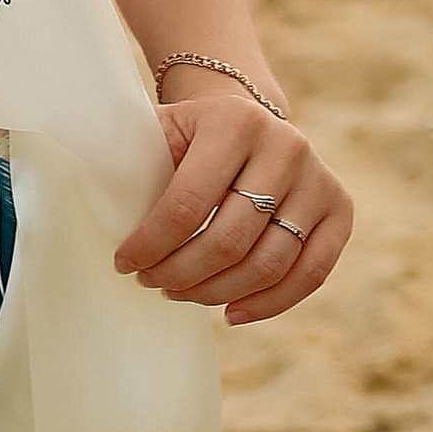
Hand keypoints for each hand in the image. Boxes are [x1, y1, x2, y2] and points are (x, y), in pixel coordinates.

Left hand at [114, 91, 352, 325]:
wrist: (246, 118)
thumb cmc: (190, 136)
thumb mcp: (161, 130)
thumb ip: (129, 158)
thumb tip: (91, 199)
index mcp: (234, 120)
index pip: (188, 202)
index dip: (152, 243)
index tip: (124, 263)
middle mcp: (285, 145)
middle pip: (230, 240)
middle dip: (182, 272)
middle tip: (152, 282)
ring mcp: (319, 178)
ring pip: (269, 263)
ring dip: (218, 292)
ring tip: (182, 293)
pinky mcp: (340, 209)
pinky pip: (310, 273)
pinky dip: (270, 303)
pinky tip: (231, 313)